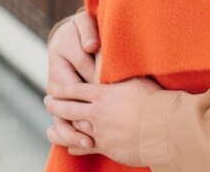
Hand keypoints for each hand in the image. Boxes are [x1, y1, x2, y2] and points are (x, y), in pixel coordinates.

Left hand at [45, 77, 161, 165]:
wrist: (162, 125)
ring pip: (72, 130)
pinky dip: (75, 147)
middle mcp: (96, 113)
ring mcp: (99, 132)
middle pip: (69, 109)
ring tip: (51, 128)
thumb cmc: (153, 99)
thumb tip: (116, 61)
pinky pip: (83, 148)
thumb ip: (122, 74)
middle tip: (47, 102)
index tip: (53, 88)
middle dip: (55, 106)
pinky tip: (71, 147)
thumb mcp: (137, 79)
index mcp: (103, 94)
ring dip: (60, 129)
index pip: (76, 90)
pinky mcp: (105, 147)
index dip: (63, 89)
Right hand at [46, 10, 99, 147]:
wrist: (73, 34)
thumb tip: (92, 46)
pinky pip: (64, 121)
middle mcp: (56, 78)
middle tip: (103, 124)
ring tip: (91, 142)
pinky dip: (73, 134)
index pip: (81, 68)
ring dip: (76, 130)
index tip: (113, 91)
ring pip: (63, 115)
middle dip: (86, 112)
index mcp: (60, 55)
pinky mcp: (64, 103)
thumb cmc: (82, 28)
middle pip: (69, 98)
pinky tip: (87, 144)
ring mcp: (58, 93)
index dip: (98, 80)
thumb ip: (88, 32)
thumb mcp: (83, 24)